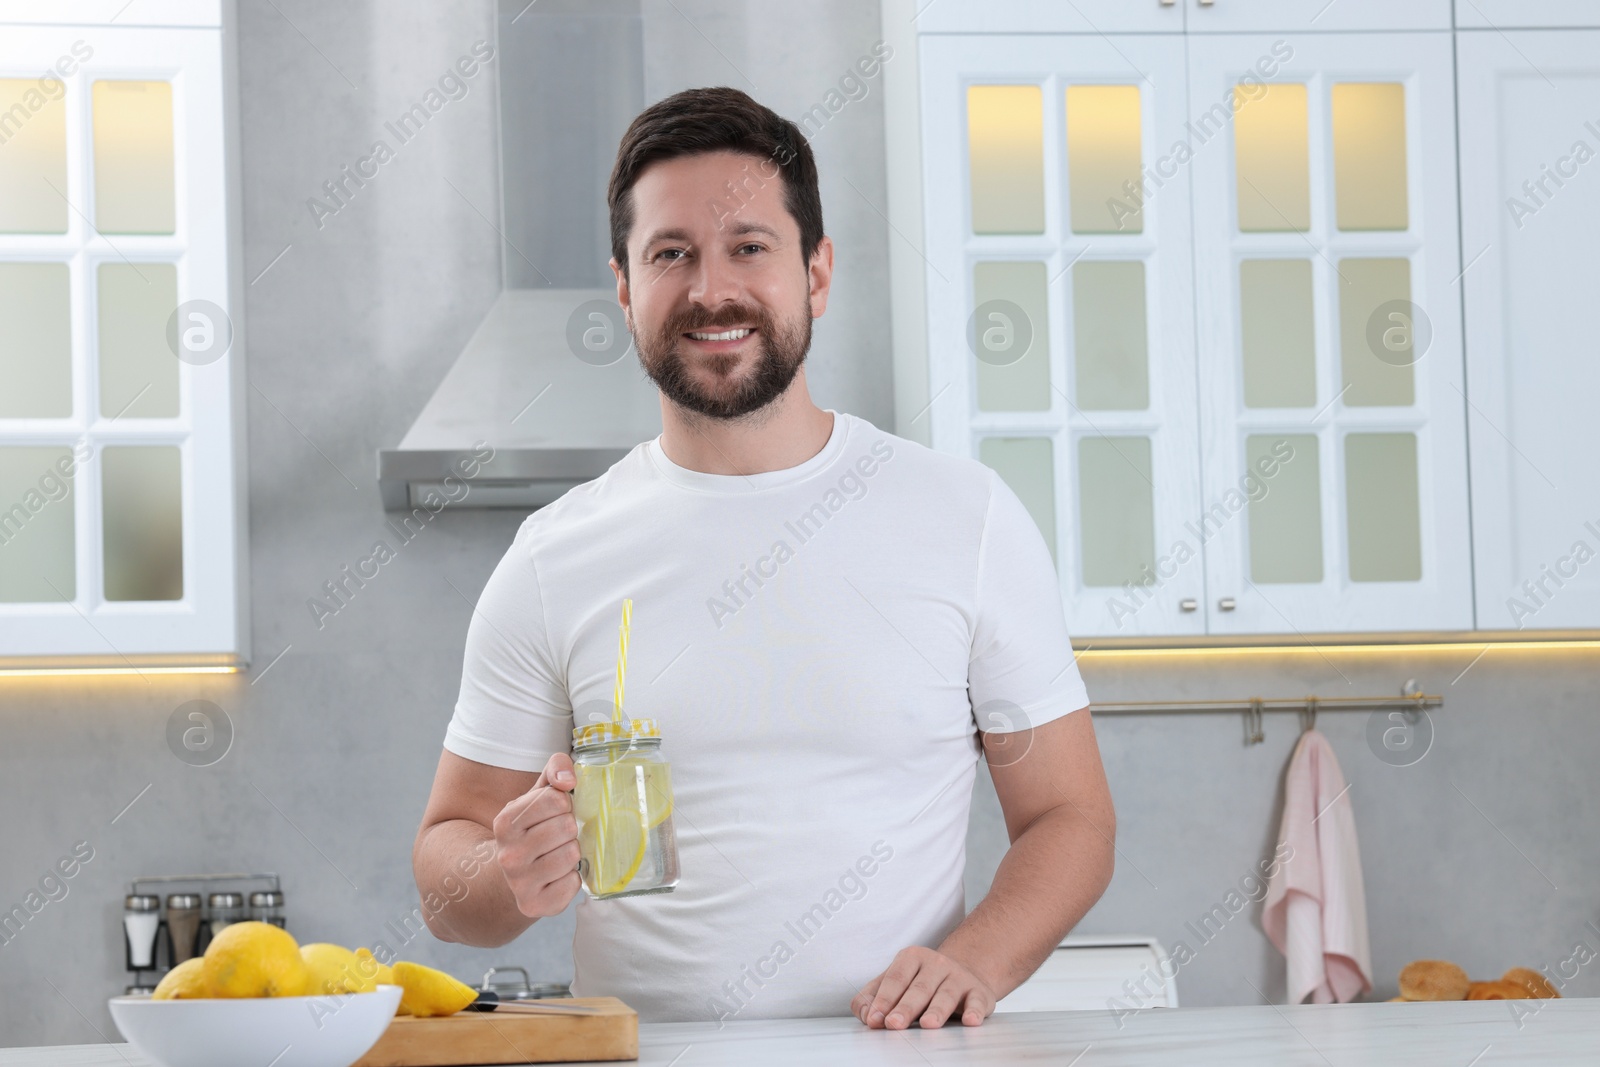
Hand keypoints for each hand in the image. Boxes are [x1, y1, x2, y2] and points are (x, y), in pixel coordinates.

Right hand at [491, 752, 580, 918]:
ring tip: (557, 853)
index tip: (555, 812)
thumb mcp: (537, 795)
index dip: (564, 803)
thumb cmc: (533, 829)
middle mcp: (507, 854)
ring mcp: (519, 883)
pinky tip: (557, 875)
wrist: (513, 876)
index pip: (555, 799)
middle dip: (570, 828)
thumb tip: (568, 779)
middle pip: (566, 827)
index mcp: (505, 822)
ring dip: (572, 852)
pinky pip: (574, 883)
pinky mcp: (535, 906)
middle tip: (558, 836)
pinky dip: (572, 878)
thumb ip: (555, 769)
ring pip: (572, 855)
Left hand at [851, 946, 997, 1029]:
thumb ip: (873, 996)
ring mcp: (958, 976)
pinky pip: (977, 1001)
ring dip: (937, 1011)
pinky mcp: (979, 992)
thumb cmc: (922, 982)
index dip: (883, 999)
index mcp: (911, 958)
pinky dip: (975, 1011)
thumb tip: (866, 1015)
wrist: (964, 974)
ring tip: (928, 1024)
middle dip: (905, 1007)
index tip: (875, 1019)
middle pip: (918, 988)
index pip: (895, 979)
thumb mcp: (896, 982)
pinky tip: (970, 1020)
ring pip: (946, 995)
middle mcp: (936, 964)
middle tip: (893, 1024)